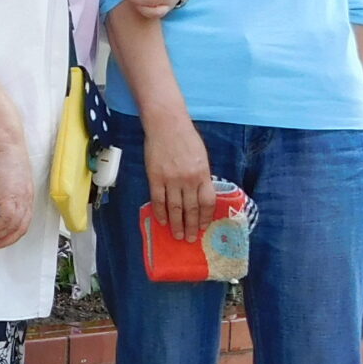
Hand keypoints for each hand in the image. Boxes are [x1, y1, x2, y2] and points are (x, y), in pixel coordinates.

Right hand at [0, 139, 33, 249]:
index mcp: (28, 195)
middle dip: (5, 241)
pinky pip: (4, 220)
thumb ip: (6, 191)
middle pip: (21, 229)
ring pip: (13, 227)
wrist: (5, 141)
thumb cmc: (5, 155)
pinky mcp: (9, 195)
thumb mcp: (9, 177)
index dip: (12, 233)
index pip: (25, 221)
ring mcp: (19, 198)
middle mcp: (27, 199)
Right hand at [144, 116, 216, 242]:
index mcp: (202, 174)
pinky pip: (158, 200)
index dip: (205, 217)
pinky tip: (162, 221)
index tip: (203, 227)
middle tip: (190, 239)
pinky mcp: (155, 178)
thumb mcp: (201, 157)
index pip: (207, 202)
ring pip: (175, 208)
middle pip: (191, 209)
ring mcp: (171, 180)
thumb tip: (200, 195)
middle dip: (191, 226)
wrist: (167, 125)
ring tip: (177, 235)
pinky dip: (161, 212)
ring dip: (176, 224)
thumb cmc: (186, 138)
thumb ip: (201, 176)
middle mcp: (188, 180)